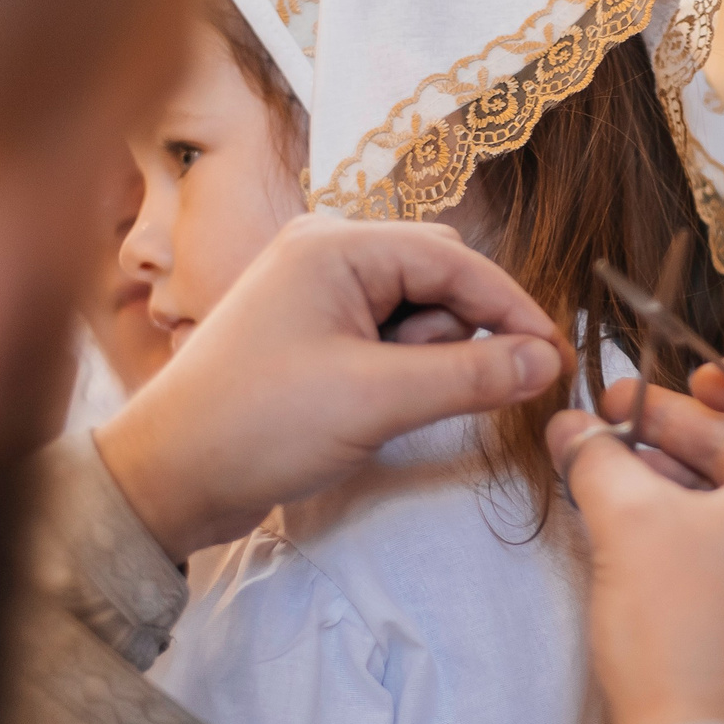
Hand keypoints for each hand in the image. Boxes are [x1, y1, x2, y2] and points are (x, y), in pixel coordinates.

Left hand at [99, 216, 567, 556]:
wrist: (167, 479)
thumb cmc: (258, 425)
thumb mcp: (378, 400)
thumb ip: (472, 375)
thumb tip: (548, 361)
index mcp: (335, 244)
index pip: (454, 258)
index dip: (511, 308)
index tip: (556, 359)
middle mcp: (326, 253)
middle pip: (439, 279)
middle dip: (460, 336)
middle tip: (457, 393)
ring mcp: (317, 293)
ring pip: (417, 313)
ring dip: (426, 361)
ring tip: (382, 406)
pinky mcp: (314, 334)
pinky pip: (387, 338)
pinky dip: (401, 373)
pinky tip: (375, 409)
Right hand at [551, 356, 723, 723]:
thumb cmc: (685, 633)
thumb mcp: (631, 526)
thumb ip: (600, 460)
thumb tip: (572, 429)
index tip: (701, 376)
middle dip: (686, 422)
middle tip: (612, 410)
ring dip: (682, 470)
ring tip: (604, 460)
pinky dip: (697, 517)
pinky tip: (630, 518)